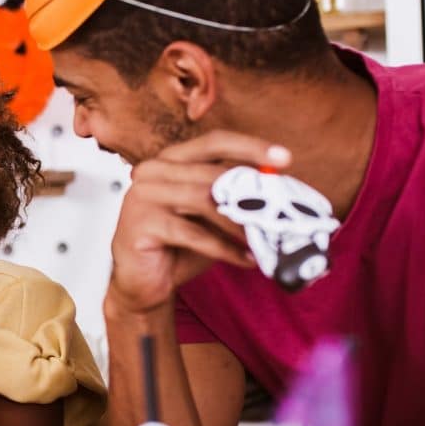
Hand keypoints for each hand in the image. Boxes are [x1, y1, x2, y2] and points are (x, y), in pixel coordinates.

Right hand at [108, 132, 288, 314]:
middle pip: (212, 174)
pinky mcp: (140, 224)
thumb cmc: (178, 247)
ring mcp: (142, 195)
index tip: (284, 158)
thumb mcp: (210, 217)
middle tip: (282, 212)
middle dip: (251, 195)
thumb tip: (277, 189)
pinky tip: (246, 260)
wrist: (144, 284)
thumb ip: (232, 197)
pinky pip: (193, 234)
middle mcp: (152, 171)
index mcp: (170, 160)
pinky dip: (224, 249)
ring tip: (266, 240)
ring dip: (240, 224)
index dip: (250, 147)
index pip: (214, 142)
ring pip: (204, 201)